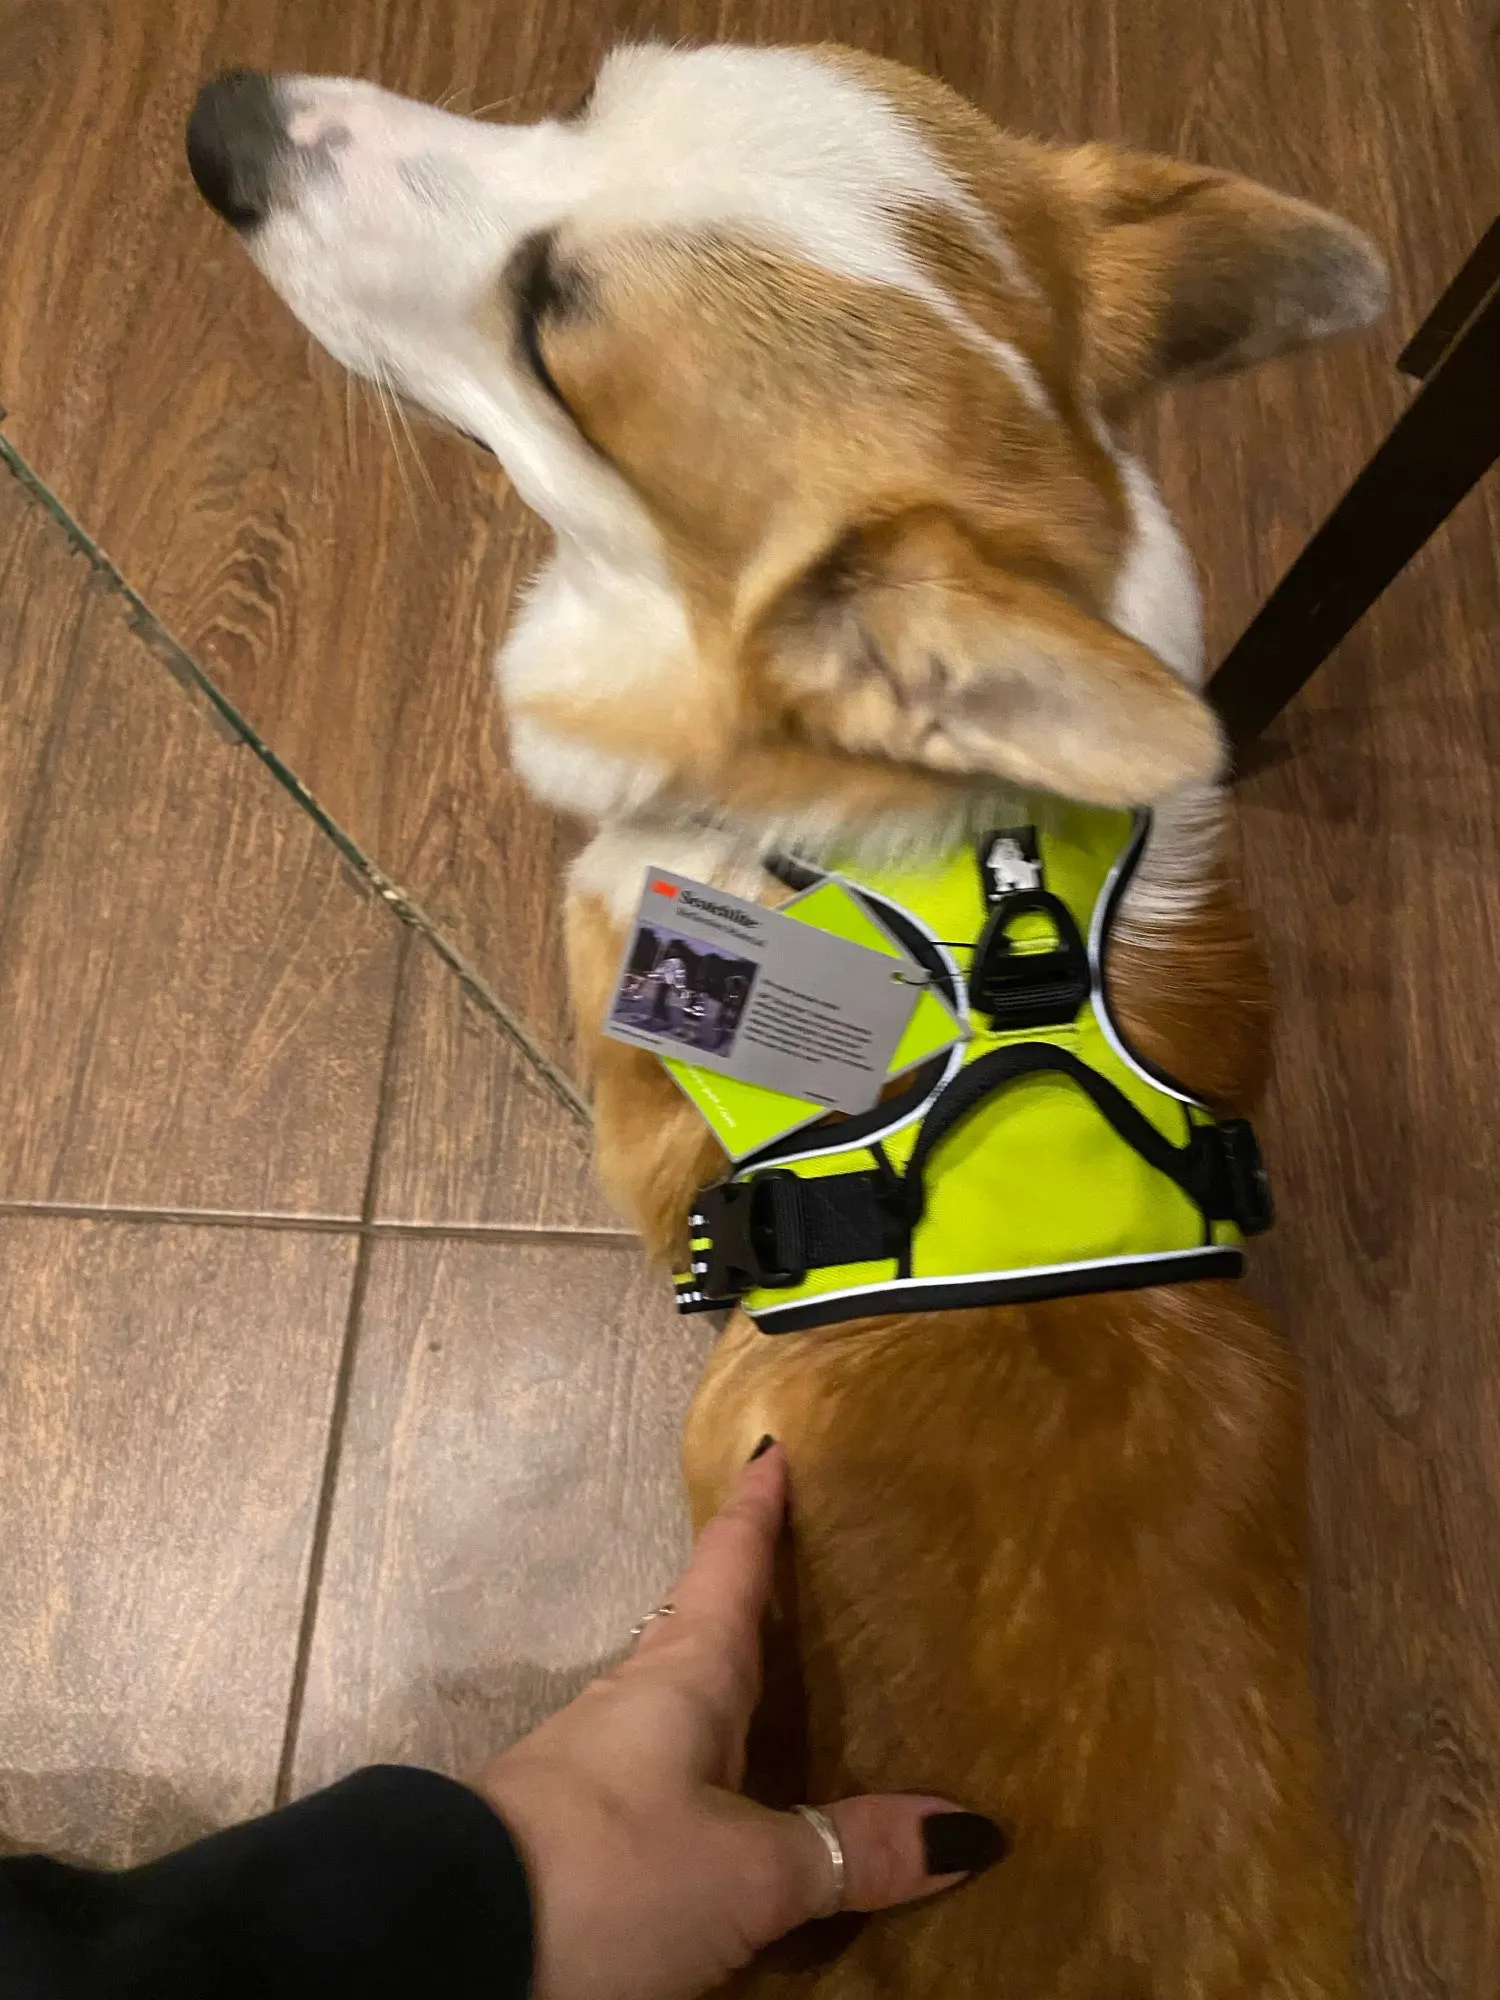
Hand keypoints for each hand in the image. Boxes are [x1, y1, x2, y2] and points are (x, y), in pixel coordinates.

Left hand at [471, 1443, 1004, 1999]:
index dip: (757, 1508)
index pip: (729, 1563)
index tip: (772, 1447)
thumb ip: (851, 1851)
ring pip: (686, 1712)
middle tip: (816, 1580)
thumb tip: (970, 1828)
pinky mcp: (578, 1835)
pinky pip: (669, 1782)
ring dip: (735, 1700)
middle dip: (757, 1607)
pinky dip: (716, 1778)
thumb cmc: (609, 1872)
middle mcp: (639, 1703)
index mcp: (684, 1674)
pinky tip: (738, 1811)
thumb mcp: (749, 1873)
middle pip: (708, 1632)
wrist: (448, 1946)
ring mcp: (600, 1769)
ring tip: (796, 1704)